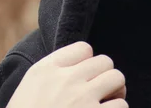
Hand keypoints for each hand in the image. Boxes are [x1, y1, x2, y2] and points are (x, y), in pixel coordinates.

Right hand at [6, 41, 126, 107]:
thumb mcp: (30, 90)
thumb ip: (54, 72)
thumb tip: (87, 61)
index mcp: (45, 71)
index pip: (84, 49)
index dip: (88, 63)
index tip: (83, 78)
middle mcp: (65, 81)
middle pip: (105, 62)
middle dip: (105, 76)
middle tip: (100, 92)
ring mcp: (81, 100)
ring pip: (118, 79)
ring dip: (116, 93)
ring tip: (106, 104)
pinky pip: (121, 105)